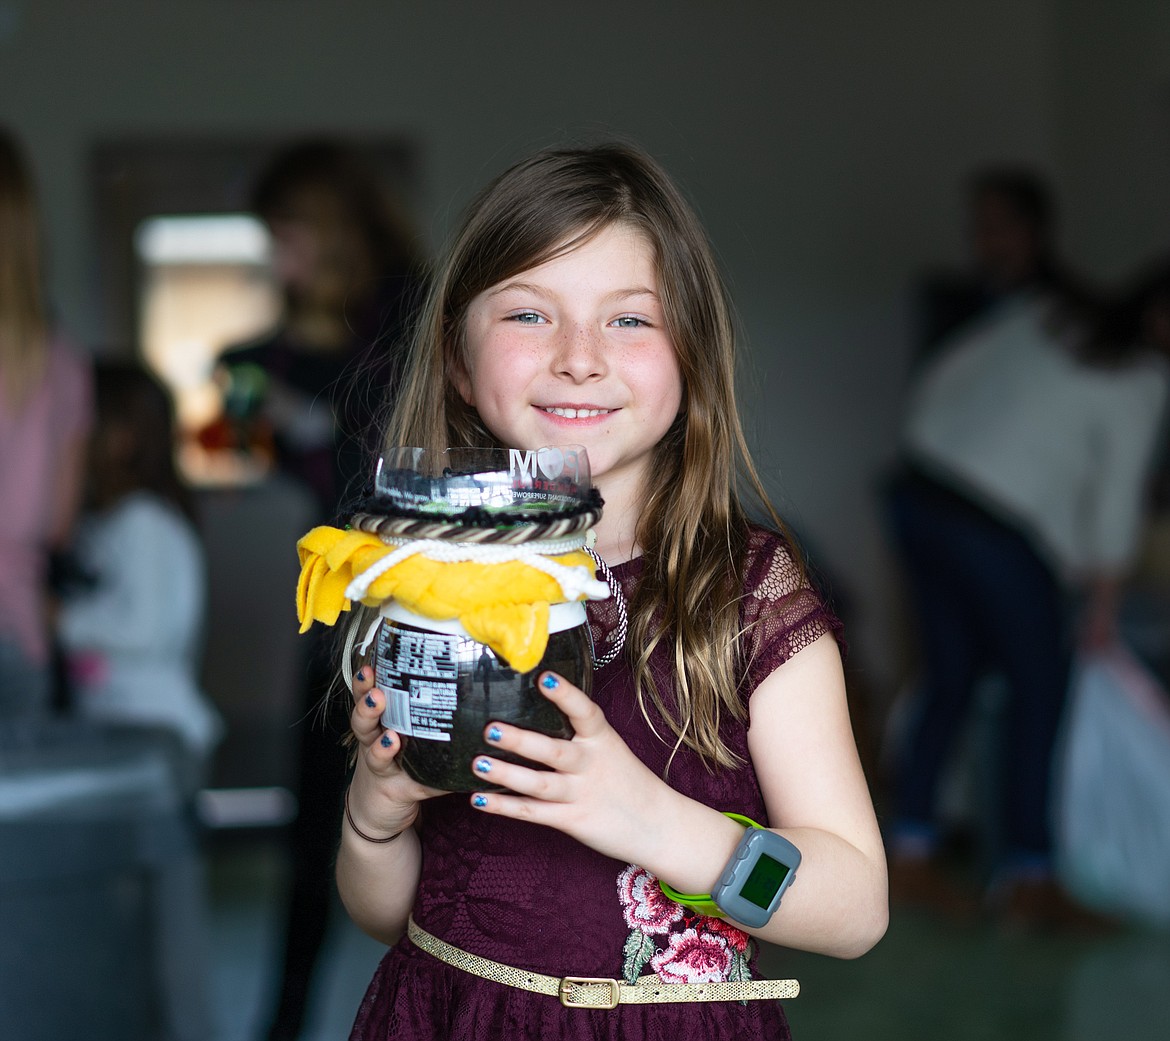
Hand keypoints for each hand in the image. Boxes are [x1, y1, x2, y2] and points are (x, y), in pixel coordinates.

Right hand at [347, 666, 447, 838]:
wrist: (382, 808)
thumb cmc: (400, 757)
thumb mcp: (408, 730)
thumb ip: (428, 710)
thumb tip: (475, 688)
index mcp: (378, 721)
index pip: (365, 697)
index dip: (364, 684)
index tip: (368, 668)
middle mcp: (373, 742)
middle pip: (362, 722)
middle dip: (368, 707)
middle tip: (377, 696)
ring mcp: (382, 768)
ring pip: (375, 754)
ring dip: (382, 747)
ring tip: (391, 739)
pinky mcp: (399, 791)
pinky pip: (414, 785)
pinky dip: (427, 783)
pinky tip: (435, 782)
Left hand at [465, 671, 670, 863]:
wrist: (659, 826)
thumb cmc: (627, 781)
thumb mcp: (610, 748)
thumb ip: (579, 733)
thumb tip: (533, 708)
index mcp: (602, 739)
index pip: (585, 711)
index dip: (565, 694)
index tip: (543, 678)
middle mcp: (591, 764)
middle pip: (554, 751)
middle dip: (520, 741)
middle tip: (490, 729)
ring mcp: (581, 794)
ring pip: (539, 784)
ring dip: (506, 775)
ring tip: (478, 764)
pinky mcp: (572, 820)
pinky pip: (533, 813)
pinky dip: (504, 807)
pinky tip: (478, 799)